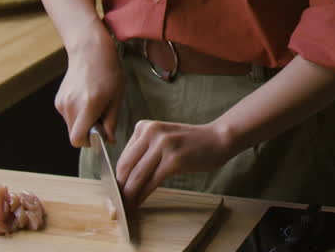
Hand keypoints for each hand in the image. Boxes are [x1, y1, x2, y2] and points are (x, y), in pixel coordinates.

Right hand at [55, 37, 123, 147]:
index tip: (99, 134)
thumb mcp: (117, 97)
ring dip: (82, 122)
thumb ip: (112, 122)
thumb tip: (109, 141)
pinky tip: (85, 99)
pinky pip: (68, 116)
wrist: (90, 51)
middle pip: (74, 134)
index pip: (78, 139)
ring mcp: (62, 102)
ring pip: (71, 125)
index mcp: (88, 106)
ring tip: (94, 105)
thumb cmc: (108, 72)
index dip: (89, 142)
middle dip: (87, 132)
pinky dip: (76, 114)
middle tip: (100, 117)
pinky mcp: (58, 100)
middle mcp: (71, 105)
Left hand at [114, 120, 237, 207]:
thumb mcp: (162, 139)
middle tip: (116, 204)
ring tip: (126, 207)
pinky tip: (139, 203)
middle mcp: (151, 132)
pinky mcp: (174, 159)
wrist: (218, 139)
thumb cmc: (190, 143)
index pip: (123, 157)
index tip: (115, 192)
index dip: (117, 178)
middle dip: (119, 189)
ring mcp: (163, 145)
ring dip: (129, 195)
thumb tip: (124, 180)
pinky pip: (151, 182)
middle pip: (126, 167)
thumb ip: (144, 152)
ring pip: (137, 176)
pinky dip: (142, 195)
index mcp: (144, 126)